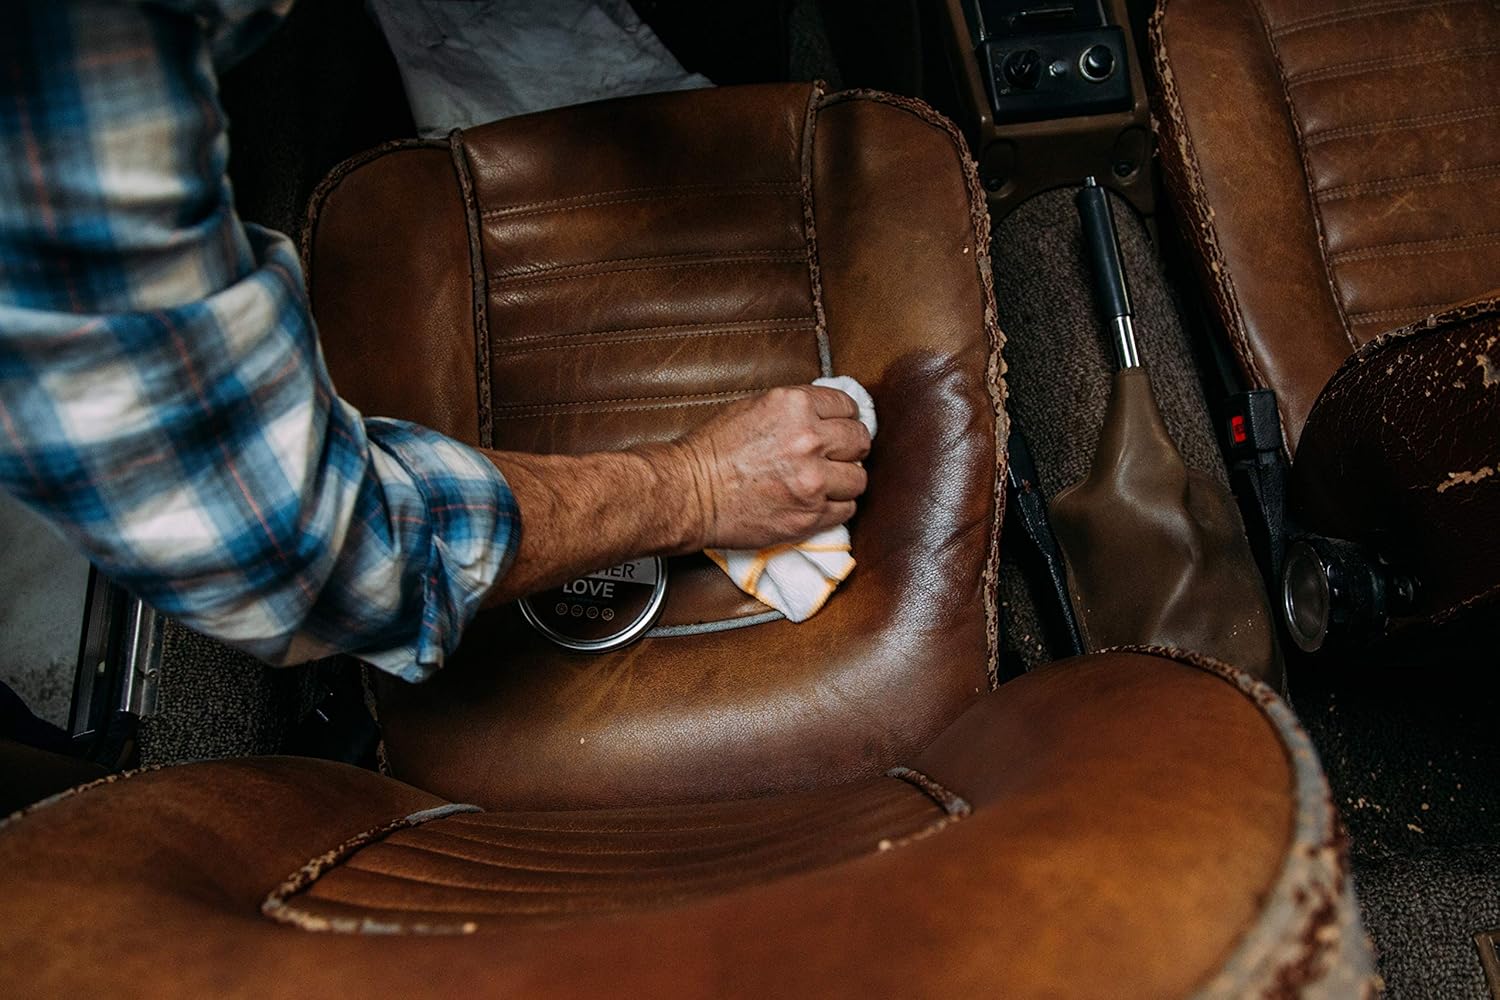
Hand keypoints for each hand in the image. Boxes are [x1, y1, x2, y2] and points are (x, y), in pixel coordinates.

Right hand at [675, 385, 871, 549]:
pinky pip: (846, 510)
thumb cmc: (712, 452)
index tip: (838, 429)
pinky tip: (815, 503)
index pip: (847, 407)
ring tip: (824, 483)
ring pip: (859, 479)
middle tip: (834, 457)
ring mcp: (812, 480)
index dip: (843, 419)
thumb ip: (795, 409)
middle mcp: (808, 440)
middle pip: (860, 441)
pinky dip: (835, 508)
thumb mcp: (754, 407)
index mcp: (795, 406)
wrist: (689, 493)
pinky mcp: (810, 515)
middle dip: (849, 448)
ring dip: (844, 481)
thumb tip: (826, 414)